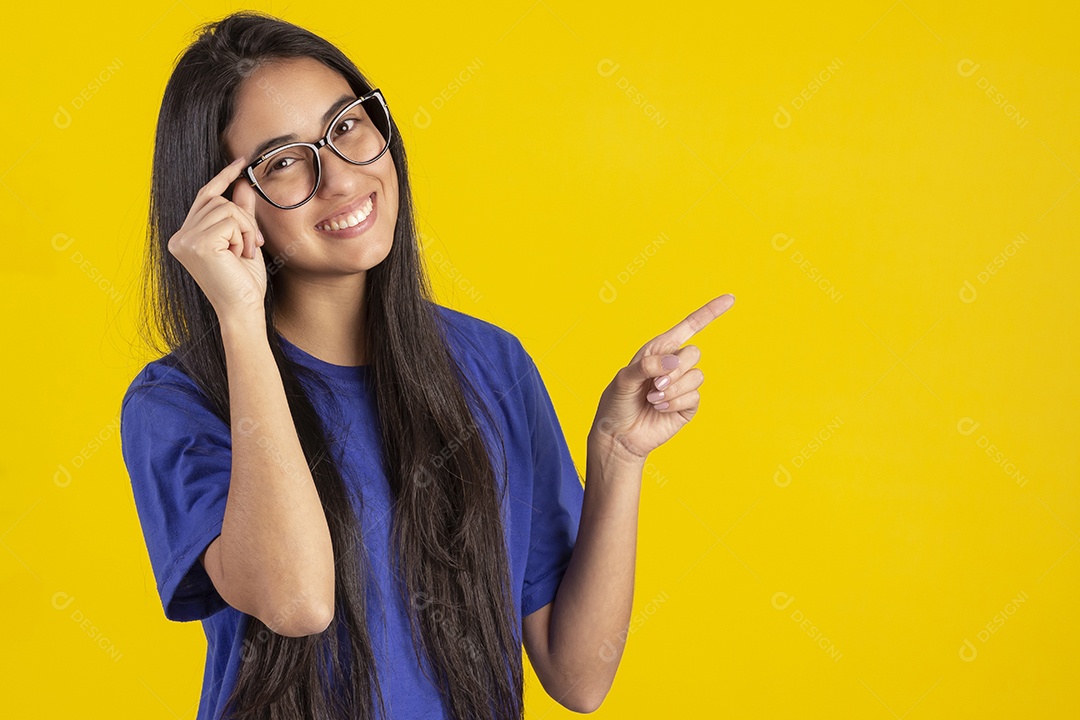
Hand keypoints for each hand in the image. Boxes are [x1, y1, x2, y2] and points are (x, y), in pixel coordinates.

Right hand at [166, 156, 267, 320]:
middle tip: (253, 243)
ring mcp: (185, 240)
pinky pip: (229, 220)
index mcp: (185, 237)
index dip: (223, 177)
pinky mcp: (197, 244)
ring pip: (226, 208)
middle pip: (217, 200)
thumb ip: (241, 213)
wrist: (243, 310)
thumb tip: (243, 184)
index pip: (204, 196)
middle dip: (243, 218)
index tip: (241, 162)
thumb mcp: (244, 241)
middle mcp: (179, 237)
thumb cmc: (243, 282)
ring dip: (245, 229)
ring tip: (245, 253)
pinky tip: (241, 256)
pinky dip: (243, 236)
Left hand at [589, 294, 735, 462]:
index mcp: (659, 350)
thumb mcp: (623, 379)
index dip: (709, 312)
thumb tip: (674, 361)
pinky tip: (659, 408)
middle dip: (675, 370)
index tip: (730, 299)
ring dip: (672, 389)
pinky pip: (694, 396)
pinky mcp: (687, 406)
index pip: (689, 327)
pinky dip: (675, 402)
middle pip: (694, 353)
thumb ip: (646, 365)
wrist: (618, 435)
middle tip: (653, 385)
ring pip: (696, 377)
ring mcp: (682, 386)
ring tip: (652, 399)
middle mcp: (673, 365)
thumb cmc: (616, 404)